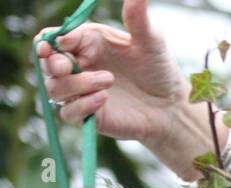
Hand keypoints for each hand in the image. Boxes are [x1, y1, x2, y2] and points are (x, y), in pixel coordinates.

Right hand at [34, 0, 221, 176]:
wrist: (173, 105)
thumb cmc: (159, 69)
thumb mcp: (151, 41)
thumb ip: (138, 19)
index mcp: (85, 42)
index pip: (53, 39)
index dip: (47, 42)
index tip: (54, 45)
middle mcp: (78, 66)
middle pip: (47, 64)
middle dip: (52, 63)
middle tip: (67, 65)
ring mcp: (81, 92)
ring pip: (55, 89)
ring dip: (76, 84)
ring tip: (109, 81)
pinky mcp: (88, 115)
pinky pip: (69, 113)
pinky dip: (82, 105)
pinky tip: (103, 99)